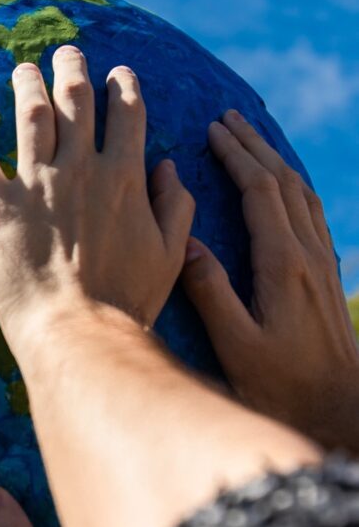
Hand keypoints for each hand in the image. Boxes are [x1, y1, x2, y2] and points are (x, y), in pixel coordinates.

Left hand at [0, 47, 194, 351]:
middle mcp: (81, 169)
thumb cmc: (126, 302)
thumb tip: (169, 168)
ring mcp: (37, 184)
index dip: (124, 86)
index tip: (119, 73)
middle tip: (65, 54)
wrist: (76, 331)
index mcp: (125, 178)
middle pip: (75, 102)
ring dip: (26, 86)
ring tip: (22, 69)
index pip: (127, 114)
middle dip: (71, 71)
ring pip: (30, 116)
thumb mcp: (169, 255)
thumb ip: (175, 206)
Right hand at [181, 111, 358, 450]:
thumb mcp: (236, 345)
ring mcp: (323, 263)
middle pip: (284, 182)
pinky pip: (312, 213)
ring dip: (275, 160)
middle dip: (254, 145)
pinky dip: (292, 186)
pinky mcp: (327, 276)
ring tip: (251, 139)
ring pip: (302, 194)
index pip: (260, 192)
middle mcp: (309, 255)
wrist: (339, 407)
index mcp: (283, 264)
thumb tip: (187, 244)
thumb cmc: (282, 385)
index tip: (211, 130)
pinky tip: (282, 188)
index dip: (236, 156)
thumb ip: (210, 292)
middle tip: (227, 118)